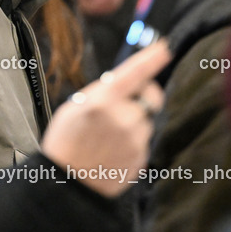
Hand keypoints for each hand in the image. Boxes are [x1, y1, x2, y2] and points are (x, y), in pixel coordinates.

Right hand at [41, 41, 170, 197]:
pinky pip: (143, 141)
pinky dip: (132, 142)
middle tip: (126, 102)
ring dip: (135, 122)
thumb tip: (125, 82)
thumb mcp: (74, 107)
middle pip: (152, 96)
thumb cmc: (66, 142)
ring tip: (109, 136)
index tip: (164, 48)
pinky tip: (112, 150)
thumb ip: (102, 93)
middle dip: (144, 95)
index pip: (135, 72)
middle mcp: (124, 118)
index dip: (152, 58)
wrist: (67, 183)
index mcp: (103, 101)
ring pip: (146, 121)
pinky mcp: (141, 158)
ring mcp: (135, 140)